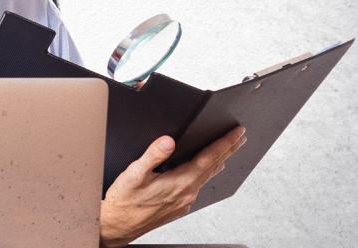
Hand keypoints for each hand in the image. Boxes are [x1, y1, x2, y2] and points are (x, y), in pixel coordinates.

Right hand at [99, 126, 246, 247]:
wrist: (117, 226)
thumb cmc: (124, 201)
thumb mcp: (134, 174)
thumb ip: (153, 155)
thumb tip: (168, 141)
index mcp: (179, 182)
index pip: (208, 157)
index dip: (224, 143)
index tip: (236, 132)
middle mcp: (186, 193)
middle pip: (213, 166)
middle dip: (228, 150)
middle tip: (240, 137)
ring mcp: (184, 202)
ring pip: (206, 177)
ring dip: (219, 161)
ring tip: (227, 151)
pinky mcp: (178, 207)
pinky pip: (198, 187)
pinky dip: (206, 174)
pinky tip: (205, 172)